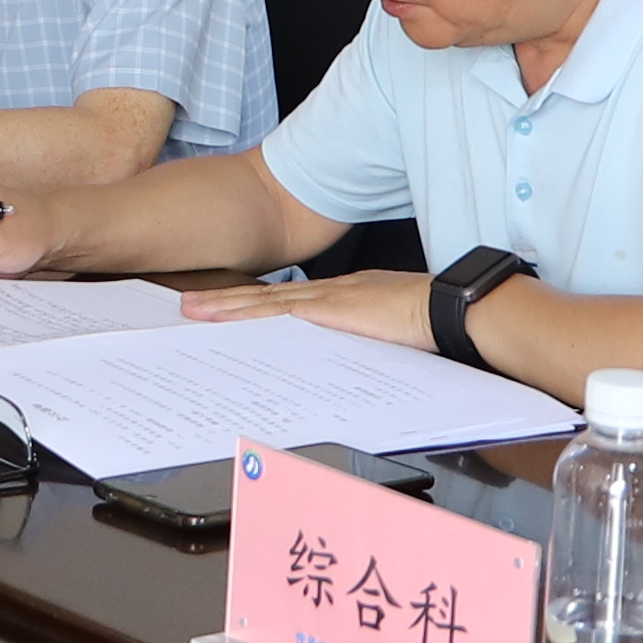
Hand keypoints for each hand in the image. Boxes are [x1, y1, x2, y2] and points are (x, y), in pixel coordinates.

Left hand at [200, 269, 454, 343]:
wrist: (449, 308)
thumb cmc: (434, 320)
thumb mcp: (392, 331)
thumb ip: (369, 338)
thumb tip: (360, 351)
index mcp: (348, 295)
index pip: (292, 300)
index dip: (259, 304)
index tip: (234, 308)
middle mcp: (331, 291)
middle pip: (268, 297)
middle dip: (229, 302)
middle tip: (193, 304)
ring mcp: (327, 298)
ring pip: (264, 302)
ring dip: (226, 306)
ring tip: (193, 309)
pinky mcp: (327, 309)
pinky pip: (276, 312)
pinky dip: (247, 314)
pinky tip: (223, 318)